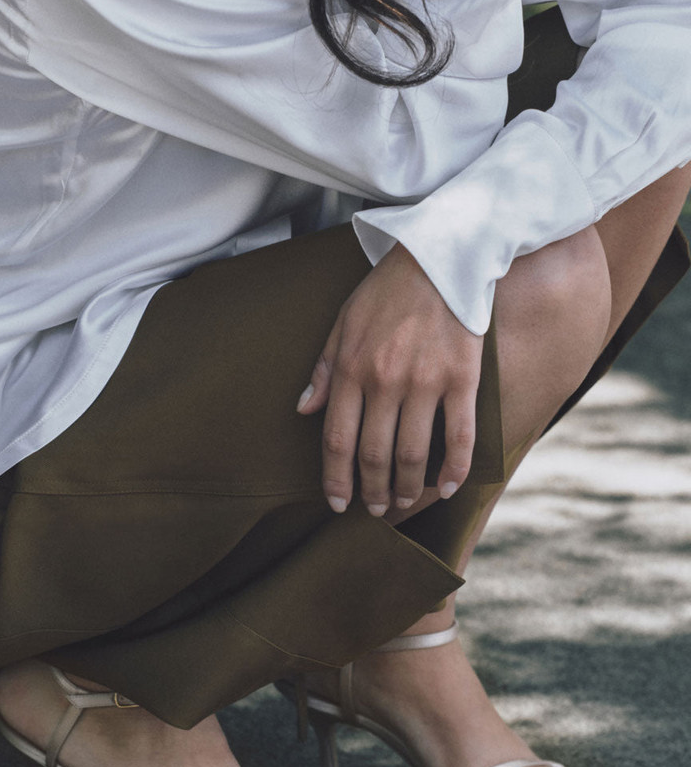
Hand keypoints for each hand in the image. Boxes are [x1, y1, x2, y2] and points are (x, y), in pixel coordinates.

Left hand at [296, 242, 483, 514]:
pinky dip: (453, 469)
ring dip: (406, 487)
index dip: (336, 479)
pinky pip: (459, 436)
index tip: (338, 503)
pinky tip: (444, 489)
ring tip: (402, 501)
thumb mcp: (342, 323)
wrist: (440, 257)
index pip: (337, 440)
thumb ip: (324, 371)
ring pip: (413, 453)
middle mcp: (386, 381)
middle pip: (374, 454)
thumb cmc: (385, 291)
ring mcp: (426, 381)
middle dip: (371, 491)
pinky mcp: (462, 378)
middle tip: (374, 509)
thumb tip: (304, 412)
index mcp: (351, 369)